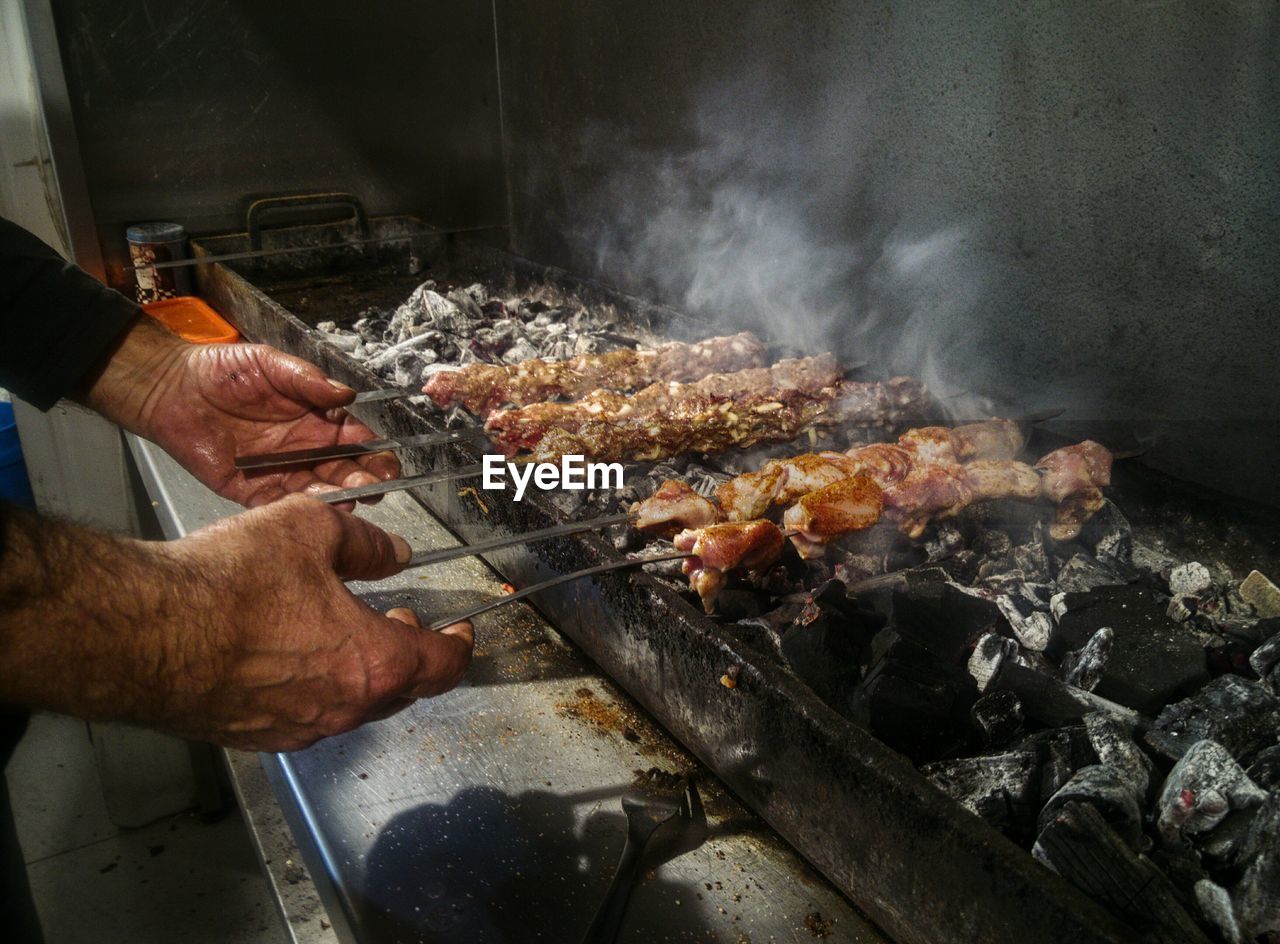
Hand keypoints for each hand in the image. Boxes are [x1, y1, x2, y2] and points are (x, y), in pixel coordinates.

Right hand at [0, 496, 473, 750]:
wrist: (142, 635)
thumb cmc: (229, 585)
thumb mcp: (310, 530)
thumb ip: (363, 543)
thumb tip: (392, 552)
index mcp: (373, 662)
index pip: (441, 665)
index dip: (458, 645)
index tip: (460, 630)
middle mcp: (342, 708)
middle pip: (401, 690)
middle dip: (410, 654)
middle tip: (404, 620)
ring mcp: (297, 729)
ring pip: (351, 704)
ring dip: (361, 670)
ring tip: (345, 629)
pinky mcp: (254, 736)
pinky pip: (304, 715)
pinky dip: (315, 686)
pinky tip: (291, 654)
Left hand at [84, 318, 399, 506]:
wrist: (171, 389)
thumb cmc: (221, 370)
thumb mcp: (269, 363)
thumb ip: (308, 380)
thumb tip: (347, 392)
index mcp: (315, 418)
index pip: (354, 439)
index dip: (373, 451)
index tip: (386, 461)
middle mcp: (305, 447)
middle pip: (344, 469)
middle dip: (365, 479)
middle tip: (376, 487)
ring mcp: (281, 470)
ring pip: (320, 490)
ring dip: (340, 496)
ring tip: (355, 499)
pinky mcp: (254, 490)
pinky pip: (283, 504)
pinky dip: (302, 509)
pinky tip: (318, 508)